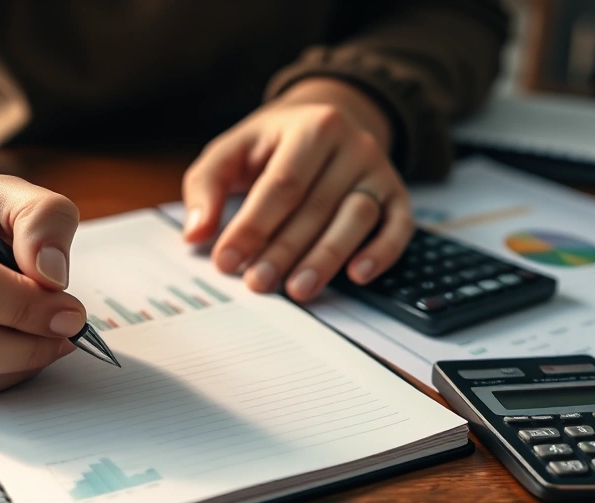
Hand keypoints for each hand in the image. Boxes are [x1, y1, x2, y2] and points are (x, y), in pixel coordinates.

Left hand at [182, 78, 413, 301]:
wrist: (328, 121)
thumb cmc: (273, 144)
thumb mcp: (233, 150)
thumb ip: (206, 187)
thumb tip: (196, 233)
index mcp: (312, 126)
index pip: (281, 185)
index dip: (252, 226)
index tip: (226, 261)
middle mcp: (353, 145)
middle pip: (317, 206)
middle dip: (284, 250)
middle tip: (258, 283)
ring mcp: (379, 170)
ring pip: (357, 218)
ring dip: (326, 258)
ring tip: (297, 289)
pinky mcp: (398, 194)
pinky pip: (398, 227)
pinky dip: (382, 252)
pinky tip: (358, 275)